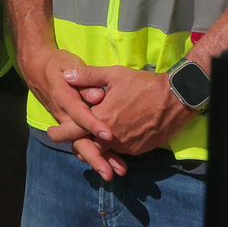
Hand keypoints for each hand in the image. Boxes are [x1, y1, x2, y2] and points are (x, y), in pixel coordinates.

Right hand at [23, 47, 127, 179]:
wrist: (36, 67)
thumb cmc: (57, 64)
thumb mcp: (69, 64)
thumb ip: (85, 79)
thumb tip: (98, 95)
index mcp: (63, 97)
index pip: (79, 114)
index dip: (93, 125)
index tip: (108, 135)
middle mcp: (63, 115)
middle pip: (77, 140)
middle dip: (94, 157)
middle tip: (109, 173)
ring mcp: (66, 123)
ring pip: (81, 145)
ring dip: (98, 160)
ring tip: (117, 172)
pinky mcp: (71, 126)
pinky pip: (82, 143)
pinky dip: (97, 155)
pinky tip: (113, 164)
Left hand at [51, 63, 193, 155]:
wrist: (176, 100)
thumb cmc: (143, 85)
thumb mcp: (114, 74)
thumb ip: (88, 76)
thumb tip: (66, 76)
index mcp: (101, 119)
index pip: (72, 131)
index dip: (59, 133)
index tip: (51, 132)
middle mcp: (111, 138)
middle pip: (86, 146)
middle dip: (76, 143)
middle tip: (68, 137)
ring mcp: (126, 146)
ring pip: (103, 150)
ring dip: (95, 146)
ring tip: (88, 138)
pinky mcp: (138, 150)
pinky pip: (120, 151)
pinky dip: (112, 147)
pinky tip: (110, 139)